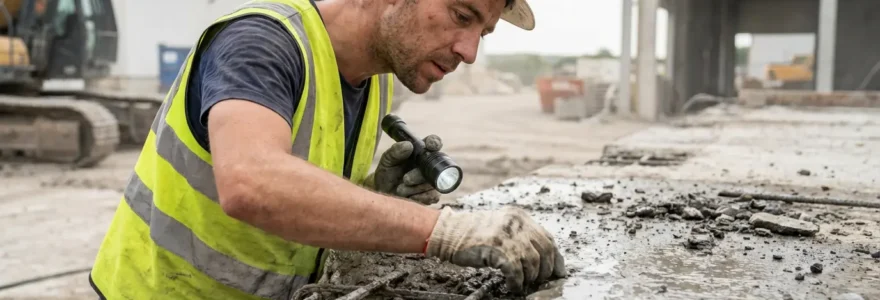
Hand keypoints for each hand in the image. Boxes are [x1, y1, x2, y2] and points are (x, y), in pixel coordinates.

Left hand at [363, 135, 442, 204]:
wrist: (383, 193)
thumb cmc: (386, 173)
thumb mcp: (387, 161)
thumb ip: (395, 151)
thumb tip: (408, 145)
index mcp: (420, 152)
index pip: (433, 143)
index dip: (434, 143)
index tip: (429, 146)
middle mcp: (429, 165)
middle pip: (434, 166)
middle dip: (419, 174)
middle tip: (405, 179)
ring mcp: (432, 180)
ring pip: (431, 183)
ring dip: (414, 188)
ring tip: (400, 189)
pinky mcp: (432, 195)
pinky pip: (432, 196)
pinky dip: (418, 197)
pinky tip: (408, 197)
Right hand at [425, 207, 566, 292]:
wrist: (449, 232)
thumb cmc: (472, 232)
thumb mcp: (501, 225)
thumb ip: (519, 235)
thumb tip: (539, 257)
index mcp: (519, 217)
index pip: (547, 238)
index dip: (556, 256)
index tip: (558, 270)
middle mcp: (516, 224)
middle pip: (545, 250)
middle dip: (546, 269)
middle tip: (540, 280)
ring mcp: (507, 236)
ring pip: (532, 262)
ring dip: (530, 277)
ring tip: (523, 282)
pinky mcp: (497, 249)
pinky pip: (516, 271)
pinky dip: (517, 282)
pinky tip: (513, 285)